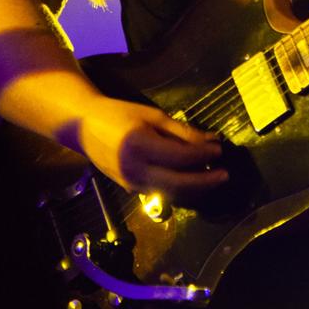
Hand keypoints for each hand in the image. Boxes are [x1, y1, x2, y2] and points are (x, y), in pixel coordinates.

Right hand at [78, 94, 227, 202]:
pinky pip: (161, 193)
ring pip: (172, 194)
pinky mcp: (131, 189)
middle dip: (205, 182)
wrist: (84, 127)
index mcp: (140, 147)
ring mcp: (132, 184)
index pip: (180, 158)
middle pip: (179, 183)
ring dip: (195, 190)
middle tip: (225, 174)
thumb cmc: (119, 114)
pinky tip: (194, 181)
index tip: (220, 149)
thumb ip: (180, 131)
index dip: (203, 155)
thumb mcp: (151, 115)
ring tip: (214, 179)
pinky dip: (181, 190)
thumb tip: (210, 140)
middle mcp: (136, 171)